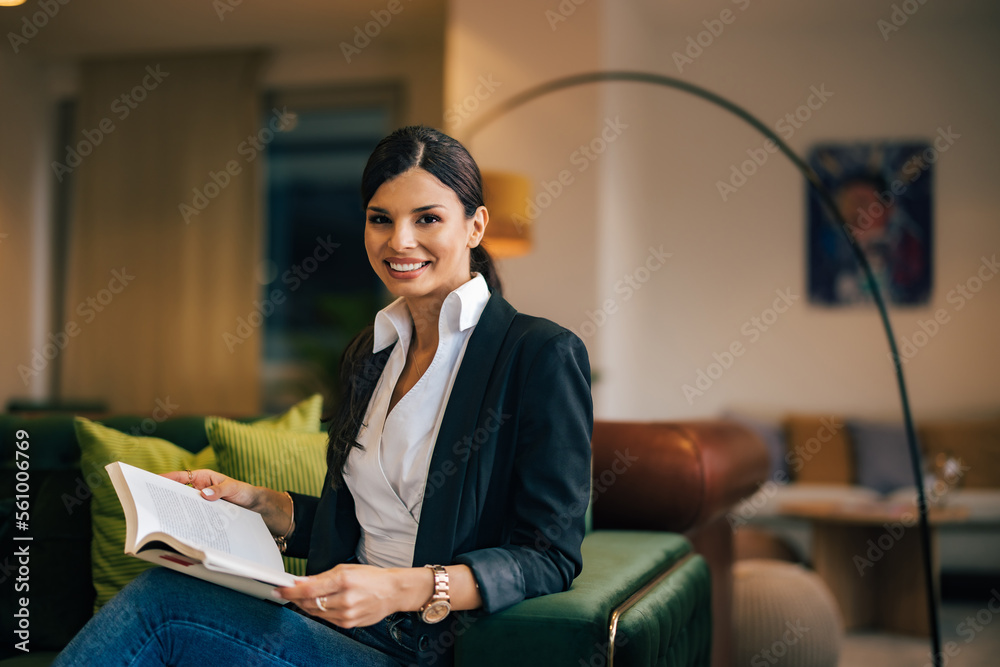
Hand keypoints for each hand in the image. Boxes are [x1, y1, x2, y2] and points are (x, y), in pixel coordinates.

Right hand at [159, 469, 261, 509]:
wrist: (253, 504)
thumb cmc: (242, 491)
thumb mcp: (232, 488)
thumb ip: (219, 490)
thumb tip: (203, 494)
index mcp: (202, 477)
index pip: (181, 476)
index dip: (167, 478)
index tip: (154, 481)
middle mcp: (199, 488)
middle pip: (179, 491)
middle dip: (167, 495)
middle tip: (155, 502)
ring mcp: (201, 500)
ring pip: (185, 504)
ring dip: (177, 509)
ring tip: (164, 516)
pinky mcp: (205, 511)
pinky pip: (193, 513)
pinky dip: (188, 518)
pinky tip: (181, 524)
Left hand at [275, 564, 414, 627]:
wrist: (392, 592)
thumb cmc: (372, 577)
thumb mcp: (346, 569)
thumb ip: (321, 577)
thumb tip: (301, 582)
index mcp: (344, 581)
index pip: (309, 589)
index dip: (290, 590)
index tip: (279, 589)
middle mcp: (345, 600)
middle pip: (309, 603)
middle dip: (295, 597)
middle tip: (286, 591)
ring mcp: (346, 615)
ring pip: (316, 612)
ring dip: (305, 605)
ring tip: (301, 597)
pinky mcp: (348, 624)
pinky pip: (326, 619)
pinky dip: (319, 611)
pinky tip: (319, 604)